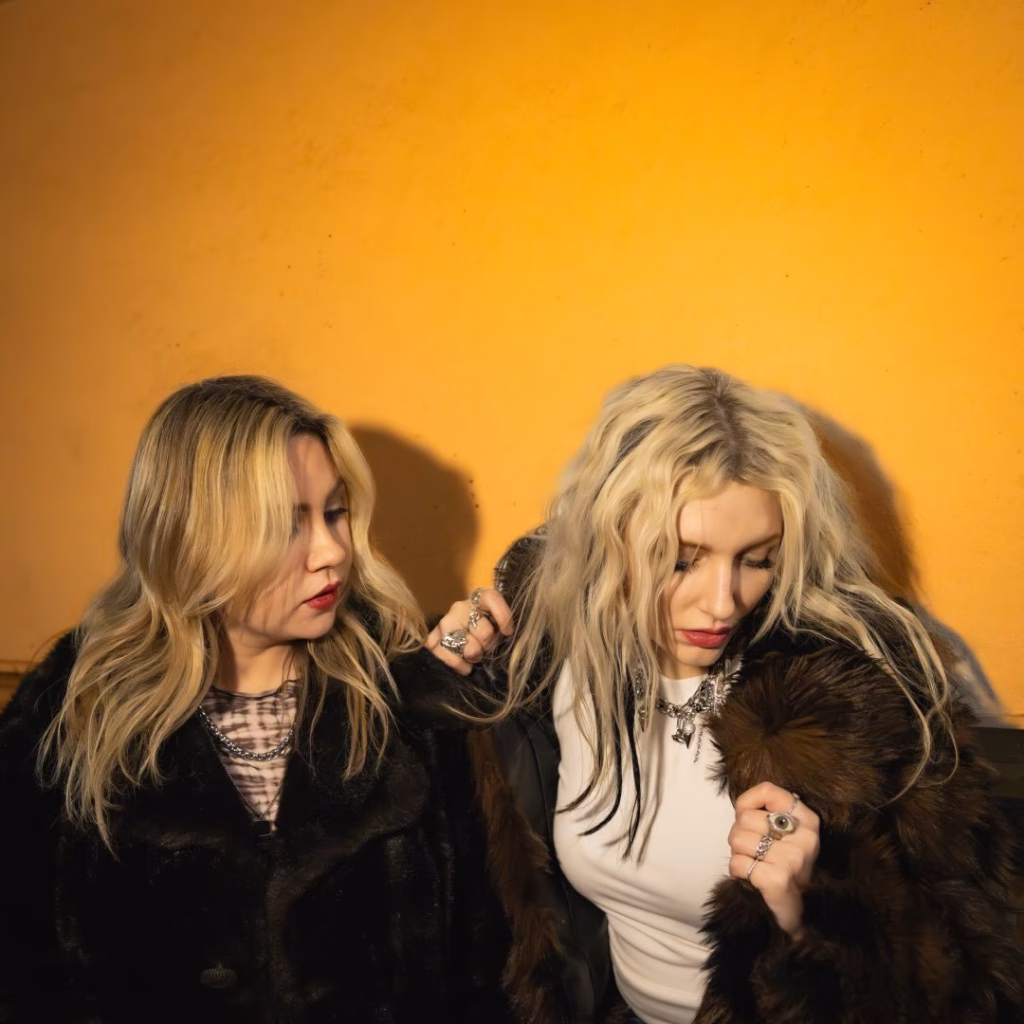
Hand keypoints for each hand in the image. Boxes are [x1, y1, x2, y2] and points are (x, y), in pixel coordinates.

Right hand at [426, 587, 512, 675]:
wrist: (460, 638)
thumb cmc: (486, 631)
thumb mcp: (497, 624)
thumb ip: (502, 626)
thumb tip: (506, 635)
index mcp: (479, 599)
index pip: (491, 599)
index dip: (503, 616)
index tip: (508, 632)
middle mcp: (460, 608)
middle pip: (485, 632)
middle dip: (489, 645)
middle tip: (487, 647)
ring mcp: (445, 623)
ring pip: (468, 648)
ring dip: (474, 656)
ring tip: (475, 656)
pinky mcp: (433, 640)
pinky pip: (449, 658)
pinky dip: (459, 665)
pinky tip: (465, 666)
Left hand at [727, 782, 819, 937]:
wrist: (797, 914)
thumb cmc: (781, 866)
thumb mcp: (782, 834)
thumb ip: (765, 812)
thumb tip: (741, 807)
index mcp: (808, 819)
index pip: (768, 790)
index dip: (748, 803)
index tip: (749, 819)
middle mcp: (806, 837)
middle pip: (745, 818)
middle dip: (739, 835)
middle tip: (754, 852)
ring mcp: (793, 858)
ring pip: (737, 839)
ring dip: (738, 854)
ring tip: (755, 865)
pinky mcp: (779, 879)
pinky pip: (737, 863)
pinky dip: (737, 871)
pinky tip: (753, 879)